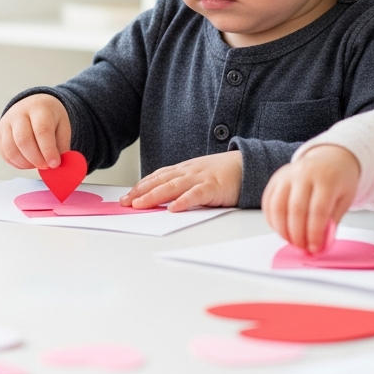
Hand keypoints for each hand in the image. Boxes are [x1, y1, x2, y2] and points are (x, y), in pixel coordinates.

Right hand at [0, 94, 69, 169]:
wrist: (33, 105)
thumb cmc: (50, 118)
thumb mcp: (63, 126)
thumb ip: (61, 145)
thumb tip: (55, 165)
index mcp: (39, 108)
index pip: (41, 130)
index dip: (48, 150)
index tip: (54, 164)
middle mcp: (19, 113)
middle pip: (23, 140)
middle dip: (36, 159)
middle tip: (46, 166)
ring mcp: (6, 123)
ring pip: (11, 149)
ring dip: (25, 163)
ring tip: (37, 165)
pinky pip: (5, 154)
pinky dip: (17, 163)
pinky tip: (28, 163)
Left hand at [120, 151, 241, 211]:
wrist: (248, 165)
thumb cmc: (223, 174)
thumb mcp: (198, 177)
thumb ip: (183, 185)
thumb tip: (164, 200)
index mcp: (183, 170)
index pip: (157, 177)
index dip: (140, 186)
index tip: (127, 196)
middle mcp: (188, 172)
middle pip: (160, 181)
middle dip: (140, 192)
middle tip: (125, 203)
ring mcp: (200, 178)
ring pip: (172, 186)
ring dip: (154, 196)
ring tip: (140, 205)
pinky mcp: (214, 187)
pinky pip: (196, 194)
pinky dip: (184, 201)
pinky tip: (173, 208)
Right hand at [262, 144, 360, 253]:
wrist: (329, 157)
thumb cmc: (339, 179)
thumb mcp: (344, 199)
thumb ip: (332, 220)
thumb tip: (321, 242)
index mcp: (326, 179)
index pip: (317, 210)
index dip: (315, 233)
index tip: (315, 248)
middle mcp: (303, 174)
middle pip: (295, 209)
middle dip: (297, 234)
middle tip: (302, 247)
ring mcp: (286, 175)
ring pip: (277, 206)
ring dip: (282, 229)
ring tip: (291, 241)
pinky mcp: (275, 179)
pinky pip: (267, 201)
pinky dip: (271, 219)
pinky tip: (280, 229)